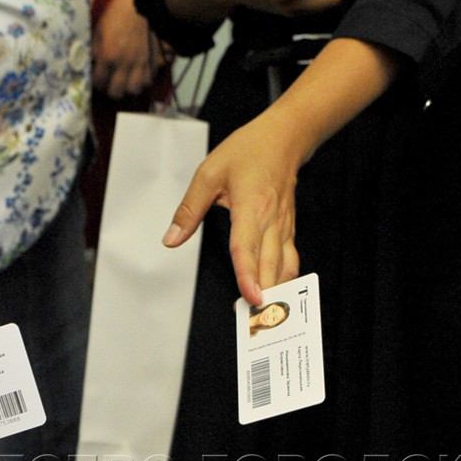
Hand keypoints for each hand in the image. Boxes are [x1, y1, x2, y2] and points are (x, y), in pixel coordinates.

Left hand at [93, 0, 161, 99]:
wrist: (137, 5)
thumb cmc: (114, 16)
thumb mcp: (97, 32)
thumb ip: (94, 51)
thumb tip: (90, 64)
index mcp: (108, 56)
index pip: (98, 81)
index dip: (95, 82)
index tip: (96, 77)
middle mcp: (124, 64)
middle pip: (116, 92)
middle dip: (110, 90)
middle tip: (108, 83)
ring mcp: (140, 63)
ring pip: (135, 90)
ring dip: (127, 89)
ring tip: (124, 83)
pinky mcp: (151, 59)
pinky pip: (148, 79)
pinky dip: (142, 81)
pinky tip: (137, 76)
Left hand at [164, 107, 305, 305]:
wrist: (285, 137)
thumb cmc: (247, 151)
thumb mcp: (208, 173)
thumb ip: (189, 210)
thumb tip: (171, 239)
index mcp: (251, 205)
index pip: (247, 246)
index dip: (248, 274)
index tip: (251, 298)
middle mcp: (272, 219)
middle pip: (270, 265)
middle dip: (264, 294)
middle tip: (254, 323)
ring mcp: (284, 226)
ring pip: (285, 266)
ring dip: (277, 291)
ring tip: (264, 317)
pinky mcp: (289, 229)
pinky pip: (289, 259)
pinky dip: (284, 279)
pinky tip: (276, 295)